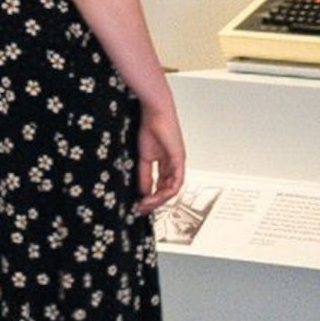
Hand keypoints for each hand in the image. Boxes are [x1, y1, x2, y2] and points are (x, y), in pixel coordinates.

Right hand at [132, 96, 186, 215]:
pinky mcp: (179, 159)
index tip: (140, 203)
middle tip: (142, 208)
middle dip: (155, 202)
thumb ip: (144, 175)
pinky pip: (175, 182)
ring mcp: (178, 163)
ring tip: (146, 204)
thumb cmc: (150, 127)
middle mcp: (174, 165)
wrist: (155, 112)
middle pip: (168, 190)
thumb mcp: (144, 157)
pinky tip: (155, 195)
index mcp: (166, 163)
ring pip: (172, 189)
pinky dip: (165, 191)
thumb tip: (143, 191)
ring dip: (159, 199)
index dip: (152, 197)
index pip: (162, 186)